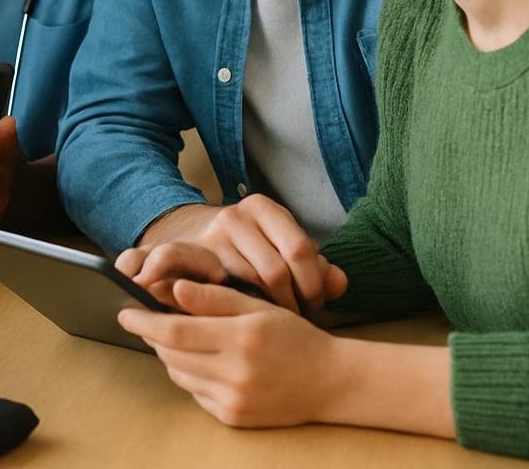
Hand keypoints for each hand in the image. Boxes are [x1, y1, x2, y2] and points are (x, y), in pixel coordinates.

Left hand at [119, 278, 340, 427]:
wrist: (330, 382)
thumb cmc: (293, 337)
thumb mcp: (258, 308)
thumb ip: (214, 298)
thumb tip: (172, 288)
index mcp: (241, 338)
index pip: (175, 331)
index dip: (144, 321)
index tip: (124, 311)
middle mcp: (236, 373)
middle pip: (171, 355)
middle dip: (153, 337)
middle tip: (148, 321)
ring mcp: (234, 400)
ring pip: (179, 374)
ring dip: (170, 356)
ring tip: (181, 339)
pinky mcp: (233, 418)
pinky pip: (195, 394)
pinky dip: (191, 376)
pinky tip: (206, 363)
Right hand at [140, 196, 345, 314]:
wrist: (199, 243)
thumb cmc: (255, 252)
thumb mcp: (286, 249)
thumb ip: (317, 267)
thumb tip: (340, 283)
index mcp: (263, 208)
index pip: (299, 249)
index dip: (312, 284)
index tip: (315, 305)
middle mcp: (233, 216)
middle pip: (276, 270)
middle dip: (293, 301)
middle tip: (298, 318)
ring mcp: (209, 237)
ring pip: (249, 284)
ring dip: (269, 309)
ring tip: (278, 320)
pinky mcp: (188, 260)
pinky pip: (223, 290)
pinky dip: (242, 305)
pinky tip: (246, 314)